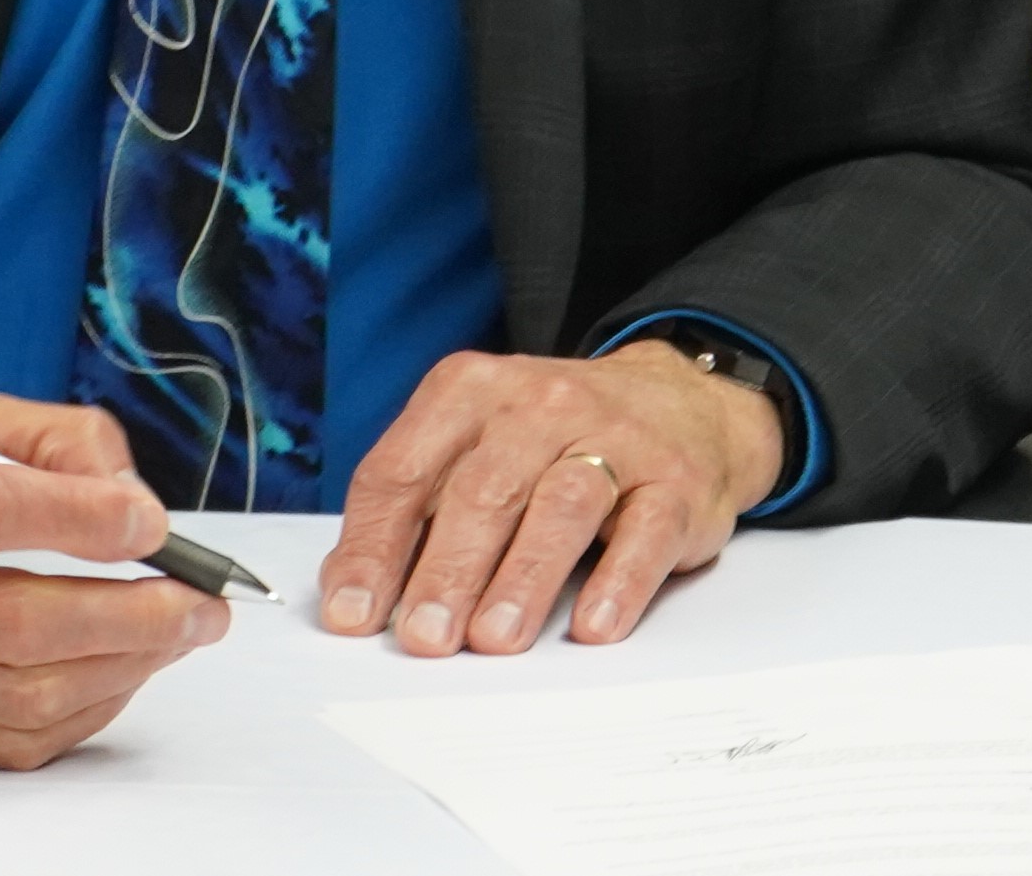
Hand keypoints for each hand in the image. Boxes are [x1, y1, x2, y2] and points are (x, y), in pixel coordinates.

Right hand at [0, 394, 225, 767]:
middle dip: (128, 616)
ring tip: (182, 632)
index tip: (152, 521)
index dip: (74, 519)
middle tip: (202, 602)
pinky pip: (2, 741)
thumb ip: (52, 438)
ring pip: (15, 694)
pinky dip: (82, 709)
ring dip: (122, 667)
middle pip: (6, 624)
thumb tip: (129, 495)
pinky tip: (124, 669)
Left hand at [320, 343, 785, 655]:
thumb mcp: (477, 449)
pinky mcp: (675, 481)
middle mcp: (542, 404)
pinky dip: (619, 581)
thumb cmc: (555, 442)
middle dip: (448, 570)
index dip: (373, 545)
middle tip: (423, 638)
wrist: (680, 403)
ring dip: (524, 577)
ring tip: (494, 640)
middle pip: (484, 490)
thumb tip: (351, 592)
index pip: (405, 469)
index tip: (352, 614)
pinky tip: (592, 625)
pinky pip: (646, 530)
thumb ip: (417, 510)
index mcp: (472, 392)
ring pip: (563, 504)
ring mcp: (616, 439)